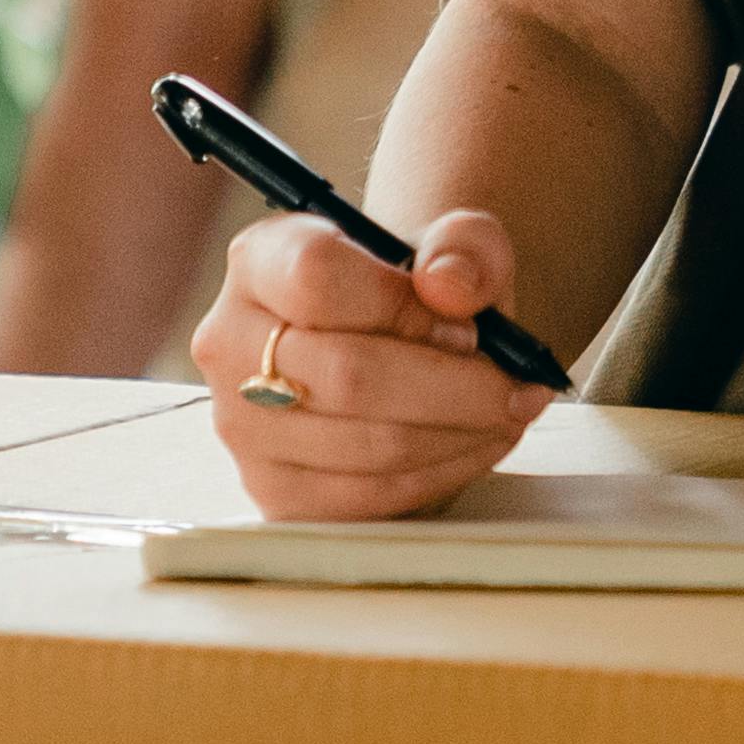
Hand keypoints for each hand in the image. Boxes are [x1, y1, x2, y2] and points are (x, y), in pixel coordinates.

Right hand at [199, 210, 555, 518]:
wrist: (396, 347)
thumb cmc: (419, 292)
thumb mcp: (454, 244)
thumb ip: (464, 246)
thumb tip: (448, 287)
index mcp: (259, 260)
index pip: (317, 277)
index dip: (405, 306)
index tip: (468, 324)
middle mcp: (229, 343)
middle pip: (347, 373)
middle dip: (454, 385)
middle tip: (514, 385)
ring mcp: (243, 427)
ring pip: (367, 444)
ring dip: (460, 434)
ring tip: (506, 412)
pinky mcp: (275, 494)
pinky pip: (370, 498)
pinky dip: (441, 474)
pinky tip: (473, 444)